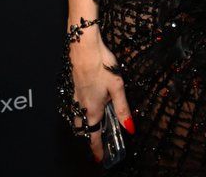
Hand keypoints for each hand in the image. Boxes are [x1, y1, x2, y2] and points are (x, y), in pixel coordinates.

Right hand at [68, 32, 133, 161]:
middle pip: (82, 128)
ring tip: (94, 126)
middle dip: (89, 137)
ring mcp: (76, 94)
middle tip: (97, 144)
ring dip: (84, 125)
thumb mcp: (118, 87)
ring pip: (78, 116)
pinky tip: (89, 102)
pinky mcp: (75, 85)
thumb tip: (129, 128)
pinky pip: (77, 104)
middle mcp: (82, 104)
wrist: (84, 47)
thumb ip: (123, 108)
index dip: (97, 148)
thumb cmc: (102, 66)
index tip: (100, 158)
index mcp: (93, 109)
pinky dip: (82, 110)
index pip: (93, 135)